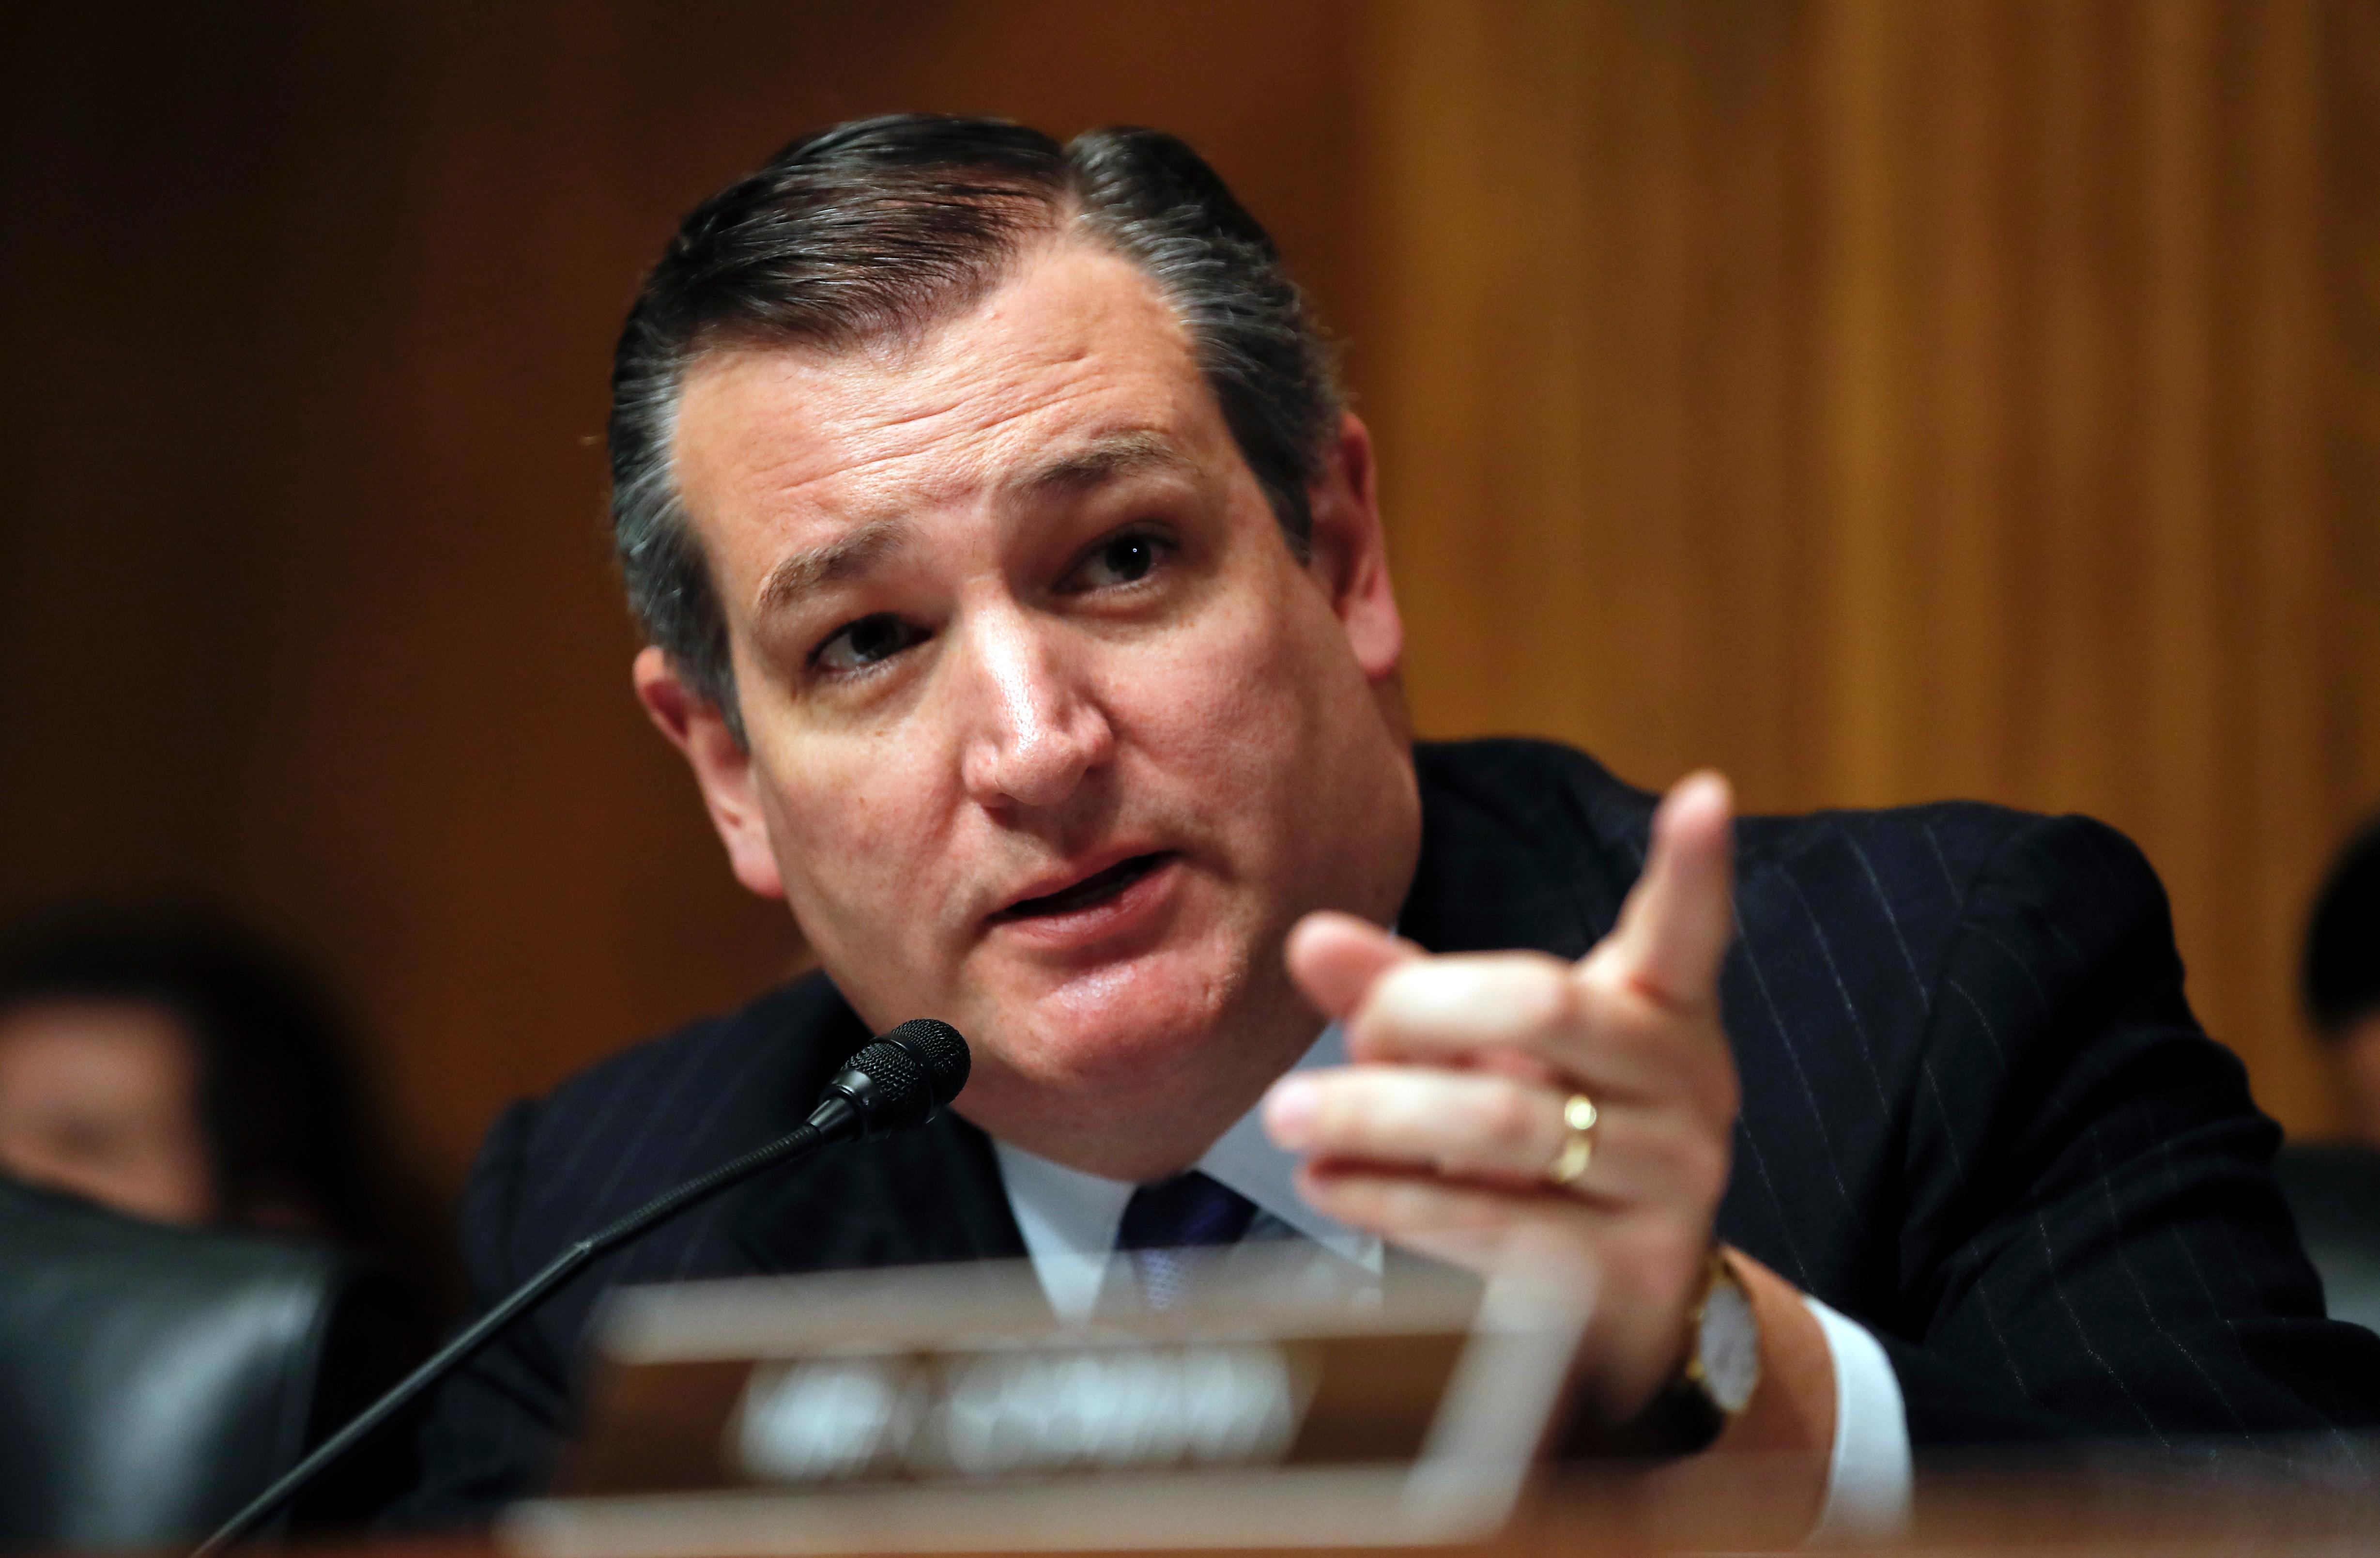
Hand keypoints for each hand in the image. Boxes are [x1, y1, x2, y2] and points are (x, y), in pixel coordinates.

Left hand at [1263, 771, 1740, 1424]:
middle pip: (1544, 1007)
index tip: (1705, 796)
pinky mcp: (1624, 1275)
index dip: (1696, 867)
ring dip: (1376, 1115)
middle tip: (1346, 1034)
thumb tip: (1311, 940)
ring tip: (1291, 1117)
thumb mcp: (1483, 1054)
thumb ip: (1404, 992)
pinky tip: (1331, 1183)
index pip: (1687, 931)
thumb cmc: (1542, 1139)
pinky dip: (1393, 1198)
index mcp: (1660, 1011)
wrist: (1618, 1300)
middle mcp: (1686, 1087)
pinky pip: (1496, 1225)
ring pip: (1505, 1123)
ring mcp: (1668, 1183)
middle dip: (1418, 1012)